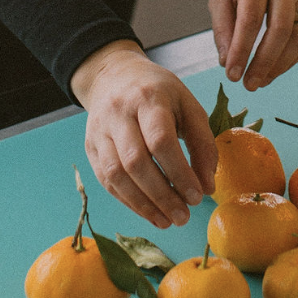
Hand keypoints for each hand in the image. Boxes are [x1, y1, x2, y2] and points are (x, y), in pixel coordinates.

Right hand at [71, 40, 217, 229]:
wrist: (114, 76)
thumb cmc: (159, 93)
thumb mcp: (188, 105)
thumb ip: (202, 143)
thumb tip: (207, 186)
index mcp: (148, 98)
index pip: (160, 140)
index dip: (179, 172)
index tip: (197, 196)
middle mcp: (119, 113)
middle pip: (136, 162)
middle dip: (162, 195)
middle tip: (184, 217)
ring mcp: (100, 131)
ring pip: (116, 175)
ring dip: (144, 205)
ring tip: (168, 221)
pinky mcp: (90, 147)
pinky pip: (106, 181)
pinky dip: (129, 201)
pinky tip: (150, 213)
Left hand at [209, 0, 297, 91]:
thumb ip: (222, 28)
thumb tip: (227, 62)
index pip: (251, 19)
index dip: (242, 50)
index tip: (231, 74)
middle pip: (280, 29)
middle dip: (264, 62)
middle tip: (249, 84)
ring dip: (280, 65)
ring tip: (261, 81)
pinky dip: (291, 59)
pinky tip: (274, 70)